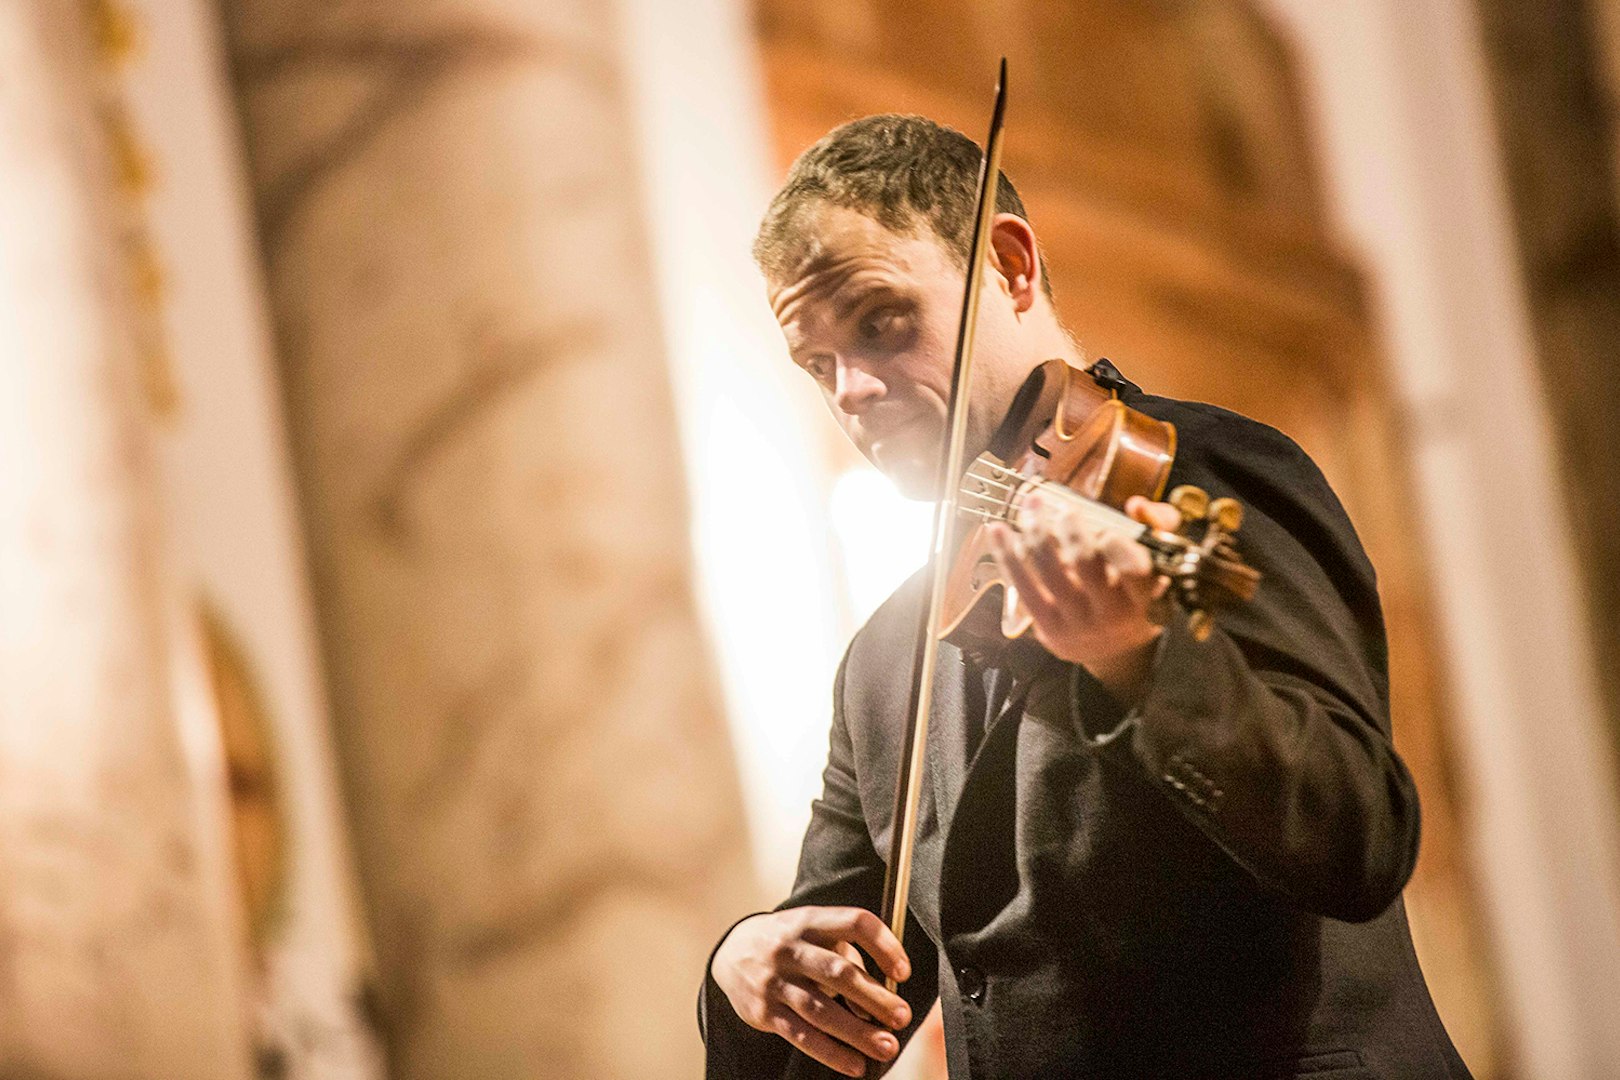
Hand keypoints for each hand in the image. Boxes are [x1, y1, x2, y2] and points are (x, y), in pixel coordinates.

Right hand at [711, 906, 913, 1076]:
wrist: (732, 951)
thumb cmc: (790, 943)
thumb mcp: (814, 932)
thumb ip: (847, 957)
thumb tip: (879, 1000)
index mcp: (810, 921)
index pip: (854, 923)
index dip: (883, 945)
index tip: (903, 972)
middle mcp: (790, 948)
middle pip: (838, 972)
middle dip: (874, 996)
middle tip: (902, 1016)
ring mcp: (775, 981)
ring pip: (820, 1010)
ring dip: (858, 1032)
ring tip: (887, 1047)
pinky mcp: (764, 1011)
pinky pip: (801, 1035)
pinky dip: (831, 1053)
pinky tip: (855, 1065)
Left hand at [986, 492, 1180, 704]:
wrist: (1113, 649)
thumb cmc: (1135, 595)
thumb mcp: (1159, 566)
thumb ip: (1158, 528)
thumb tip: (1136, 504)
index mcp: (1146, 599)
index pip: (1136, 572)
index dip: (1118, 547)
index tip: (1107, 530)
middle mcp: (1112, 615)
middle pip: (1087, 566)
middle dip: (1072, 531)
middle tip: (1066, 511)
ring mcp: (1077, 624)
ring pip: (1051, 573)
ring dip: (1036, 532)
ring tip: (1031, 506)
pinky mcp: (1048, 629)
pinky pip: (1024, 588)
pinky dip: (1008, 556)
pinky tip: (998, 530)